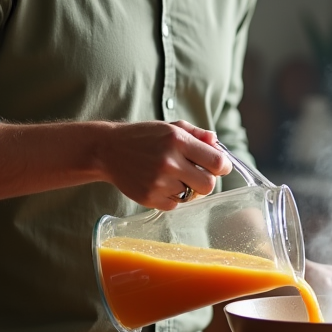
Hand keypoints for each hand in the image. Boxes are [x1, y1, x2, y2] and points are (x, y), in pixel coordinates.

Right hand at [94, 120, 230, 210]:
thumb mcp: (170, 127)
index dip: (223, 166)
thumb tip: (217, 143)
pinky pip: (175, 205)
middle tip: (198, 174)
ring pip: (191, 195)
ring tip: (171, 175)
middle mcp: (169, 162)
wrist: (108, 150)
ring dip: (186, 188)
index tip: (220, 167)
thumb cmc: (144, 137)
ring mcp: (158, 182)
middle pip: (208, 185)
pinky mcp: (149, 198)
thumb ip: (197, 134)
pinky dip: (172, 197)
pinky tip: (160, 184)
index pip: (217, 162)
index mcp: (178, 140)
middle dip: (207, 181)